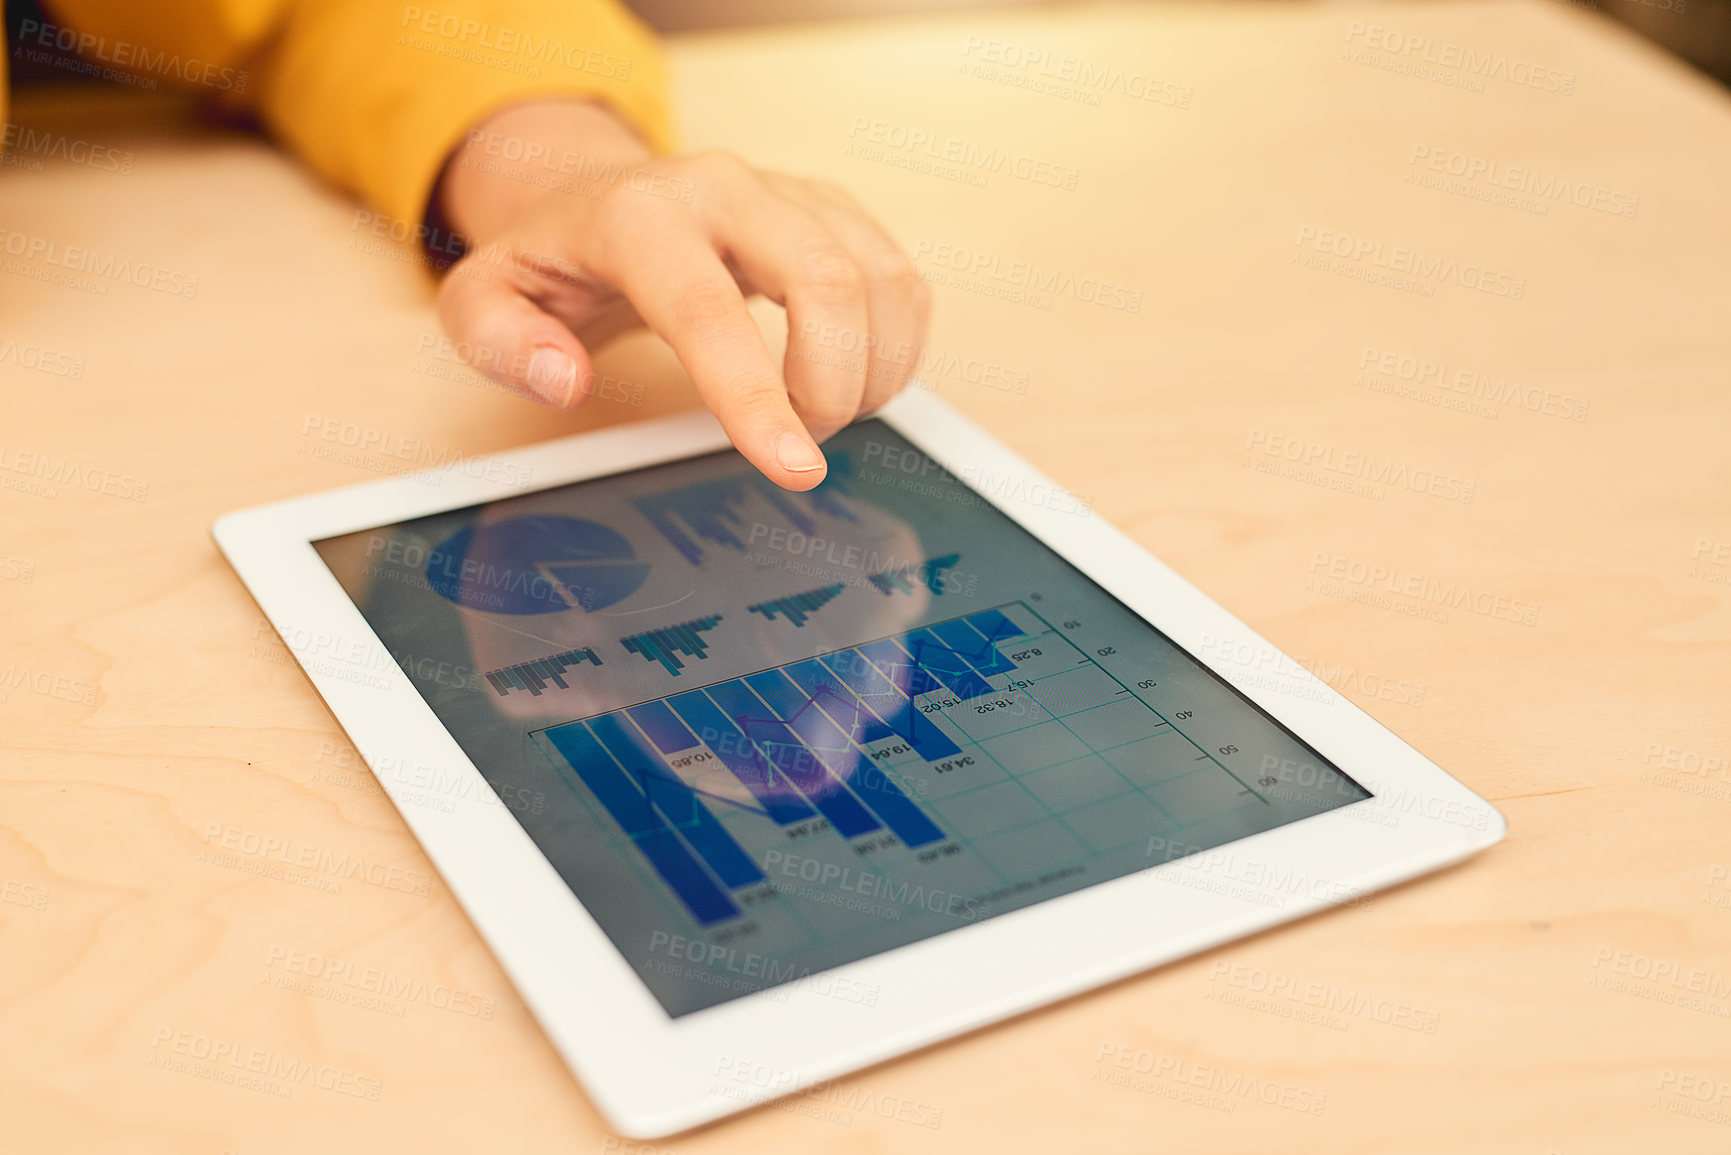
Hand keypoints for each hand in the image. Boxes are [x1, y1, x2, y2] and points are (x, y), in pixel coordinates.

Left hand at [433, 100, 930, 489]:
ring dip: (871, 375)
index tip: (793, 469)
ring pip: (879, 281)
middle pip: (825, 280)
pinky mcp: (836, 211)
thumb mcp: (486, 300)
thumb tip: (560, 378)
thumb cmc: (557, 265)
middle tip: (804, 446)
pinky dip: (897, 350)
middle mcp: (724, 188)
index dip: (755, 395)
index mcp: (639, 213)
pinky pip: (901, 280)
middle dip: (832, 387)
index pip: (708, 308)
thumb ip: (498, 340)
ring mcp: (789, 193)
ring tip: (824, 418)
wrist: (601, 195)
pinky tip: (855, 383)